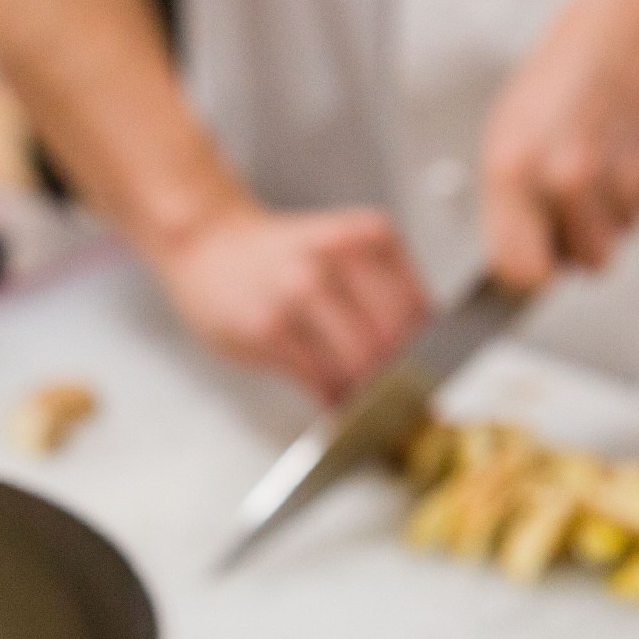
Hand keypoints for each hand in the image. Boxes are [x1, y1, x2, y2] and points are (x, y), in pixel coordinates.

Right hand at [152, 204, 429, 403]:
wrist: (209, 244)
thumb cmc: (278, 256)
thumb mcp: (341, 249)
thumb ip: (384, 290)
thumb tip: (422, 354)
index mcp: (368, 236)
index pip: (420, 310)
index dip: (429, 352)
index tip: (426, 375)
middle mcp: (337, 258)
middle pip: (394, 340)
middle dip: (398, 378)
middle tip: (396, 397)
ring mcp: (300, 292)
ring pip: (359, 364)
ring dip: (366, 394)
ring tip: (364, 402)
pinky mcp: (270, 328)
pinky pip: (318, 379)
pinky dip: (332, 400)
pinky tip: (332, 400)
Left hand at [482, 0, 638, 288]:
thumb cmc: (577, 62)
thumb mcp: (515, 121)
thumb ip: (512, 194)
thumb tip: (513, 255)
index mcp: (516, 165)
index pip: (518, 268)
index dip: (530, 274)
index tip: (537, 267)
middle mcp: (567, 176)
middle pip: (580, 262)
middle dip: (579, 239)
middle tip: (577, 195)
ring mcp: (621, 178)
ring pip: (619, 237)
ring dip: (615, 212)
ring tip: (608, 156)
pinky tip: (634, 143)